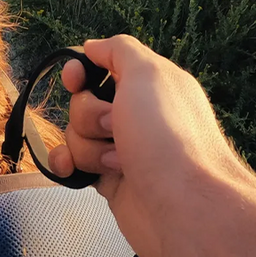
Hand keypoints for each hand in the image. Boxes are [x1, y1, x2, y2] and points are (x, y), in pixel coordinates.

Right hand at [48, 35, 251, 256]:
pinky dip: (68, 165)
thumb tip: (92, 46)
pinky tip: (72, 170)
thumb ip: (119, 50)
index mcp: (150, 85)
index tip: (76, 80)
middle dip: (88, 114)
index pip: (102, 66)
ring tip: (118, 162)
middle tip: (115, 127)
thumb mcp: (148, 73)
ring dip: (88, 146)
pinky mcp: (111, 181)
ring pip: (77, 135)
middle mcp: (137, 115)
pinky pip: (75, 165)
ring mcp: (123, 149)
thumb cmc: (169, 137)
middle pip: (83, 102)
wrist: (187, 210)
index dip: (81, 71)